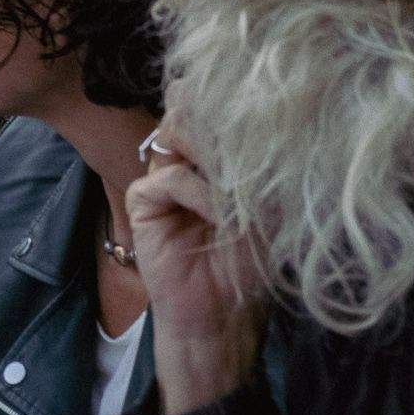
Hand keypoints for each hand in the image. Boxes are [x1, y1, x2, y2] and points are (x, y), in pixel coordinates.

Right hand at [126, 125, 268, 414]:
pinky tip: (221, 216)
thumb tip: (261, 123)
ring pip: (177, 133)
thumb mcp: (267, 206)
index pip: (216, 108)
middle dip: (224, 122)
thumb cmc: (250, 263)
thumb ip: (256, 166)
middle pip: (193, 110)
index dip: (235, 102)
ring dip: (213, 152)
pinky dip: (199, 193)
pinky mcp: (143, 201)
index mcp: (215, 156)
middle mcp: (186, 159)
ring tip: (240, 183)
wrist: (223, 312)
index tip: (270, 112)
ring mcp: (162, 176)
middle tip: (253, 146)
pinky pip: (168, 177)